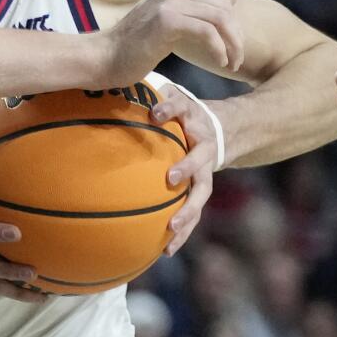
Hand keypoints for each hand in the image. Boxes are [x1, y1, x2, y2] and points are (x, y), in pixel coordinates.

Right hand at [96, 0, 243, 85]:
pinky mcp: (167, 19)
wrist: (105, 57)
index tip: (232, 44)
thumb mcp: (168, 18)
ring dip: (232, 43)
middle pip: (224, 6)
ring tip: (232, 63)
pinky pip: (207, 31)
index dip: (232, 21)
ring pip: (220, 17)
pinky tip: (220, 62)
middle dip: (236, 34)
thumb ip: (194, 7)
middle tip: (236, 58)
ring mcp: (168, 0)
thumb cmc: (136, 44)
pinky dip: (219, 49)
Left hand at [149, 88, 218, 254]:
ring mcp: (206, 170)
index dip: (170, 109)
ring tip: (171, 228)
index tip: (155, 113)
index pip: (181, 108)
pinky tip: (166, 251)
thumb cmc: (182, 113)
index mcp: (192, 118)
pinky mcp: (203, 189)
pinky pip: (193, 212)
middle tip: (171, 178)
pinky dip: (182, 233)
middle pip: (200, 158)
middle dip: (187, 167)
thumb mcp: (172, 98)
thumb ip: (150, 96)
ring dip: (187, 211)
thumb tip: (113, 85)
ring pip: (201, 193)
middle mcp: (203, 145)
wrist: (223, 130)